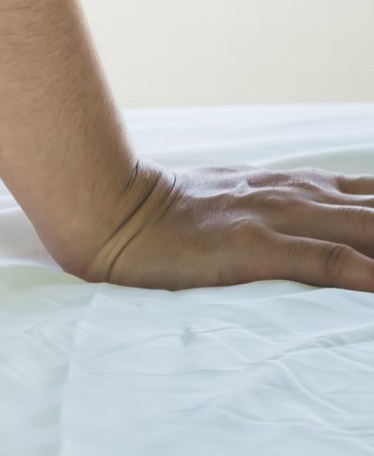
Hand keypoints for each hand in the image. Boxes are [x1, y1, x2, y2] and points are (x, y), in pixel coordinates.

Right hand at [62, 158, 373, 293]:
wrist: (108, 208)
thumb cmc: (162, 213)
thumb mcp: (226, 199)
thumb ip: (271, 204)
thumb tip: (308, 220)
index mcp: (286, 186)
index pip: (368, 191)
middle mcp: (291, 195)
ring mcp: (274, 218)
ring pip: (364, 229)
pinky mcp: (254, 246)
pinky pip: (324, 260)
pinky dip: (362, 270)